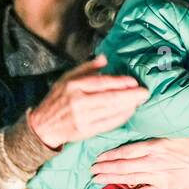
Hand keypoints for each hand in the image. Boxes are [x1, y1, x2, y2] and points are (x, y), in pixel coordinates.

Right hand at [27, 55, 149, 149]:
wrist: (42, 126)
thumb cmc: (57, 99)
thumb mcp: (66, 78)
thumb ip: (87, 68)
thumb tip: (105, 58)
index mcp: (74, 86)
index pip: (102, 83)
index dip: (120, 82)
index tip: (134, 81)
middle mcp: (78, 101)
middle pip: (110, 98)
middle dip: (131, 95)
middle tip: (145, 92)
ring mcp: (82, 118)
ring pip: (111, 111)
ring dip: (129, 106)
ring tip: (140, 101)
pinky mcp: (86, 131)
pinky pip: (108, 124)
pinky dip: (122, 117)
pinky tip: (130, 112)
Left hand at [91, 138, 188, 188]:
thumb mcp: (175, 133)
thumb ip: (156, 131)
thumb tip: (137, 123)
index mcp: (156, 146)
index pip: (128, 151)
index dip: (111, 155)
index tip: (97, 156)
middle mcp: (154, 162)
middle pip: (124, 166)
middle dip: (105, 168)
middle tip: (90, 169)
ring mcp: (158, 177)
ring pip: (129, 179)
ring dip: (111, 179)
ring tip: (96, 179)